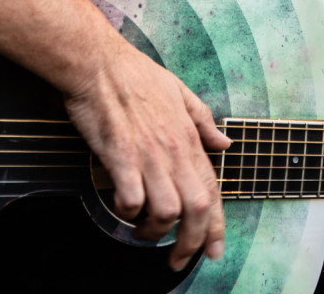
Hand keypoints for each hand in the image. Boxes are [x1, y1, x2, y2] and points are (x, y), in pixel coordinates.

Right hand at [62, 35, 230, 271]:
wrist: (99, 63)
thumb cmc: (136, 74)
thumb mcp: (181, 91)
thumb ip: (203, 120)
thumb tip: (225, 144)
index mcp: (189, 137)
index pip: (212, 190)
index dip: (216, 226)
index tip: (214, 250)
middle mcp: (174, 150)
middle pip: (196, 209)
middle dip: (192, 243)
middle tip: (180, 260)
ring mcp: (148, 154)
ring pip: (167, 210)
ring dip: (155, 230)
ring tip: (144, 230)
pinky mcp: (120, 156)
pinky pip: (132, 199)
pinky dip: (128, 212)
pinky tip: (122, 208)